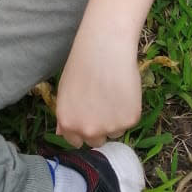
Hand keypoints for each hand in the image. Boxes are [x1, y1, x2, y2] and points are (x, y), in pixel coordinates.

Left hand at [55, 29, 141, 148]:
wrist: (104, 50)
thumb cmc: (81, 65)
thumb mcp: (64, 91)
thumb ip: (65, 115)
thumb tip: (61, 132)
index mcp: (68, 124)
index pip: (75, 141)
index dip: (82, 129)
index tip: (88, 117)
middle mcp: (87, 131)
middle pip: (96, 141)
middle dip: (99, 128)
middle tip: (102, 105)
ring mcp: (109, 128)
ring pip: (114, 132)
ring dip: (114, 120)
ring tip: (112, 93)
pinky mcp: (130, 120)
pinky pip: (129, 122)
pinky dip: (128, 110)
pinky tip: (123, 91)